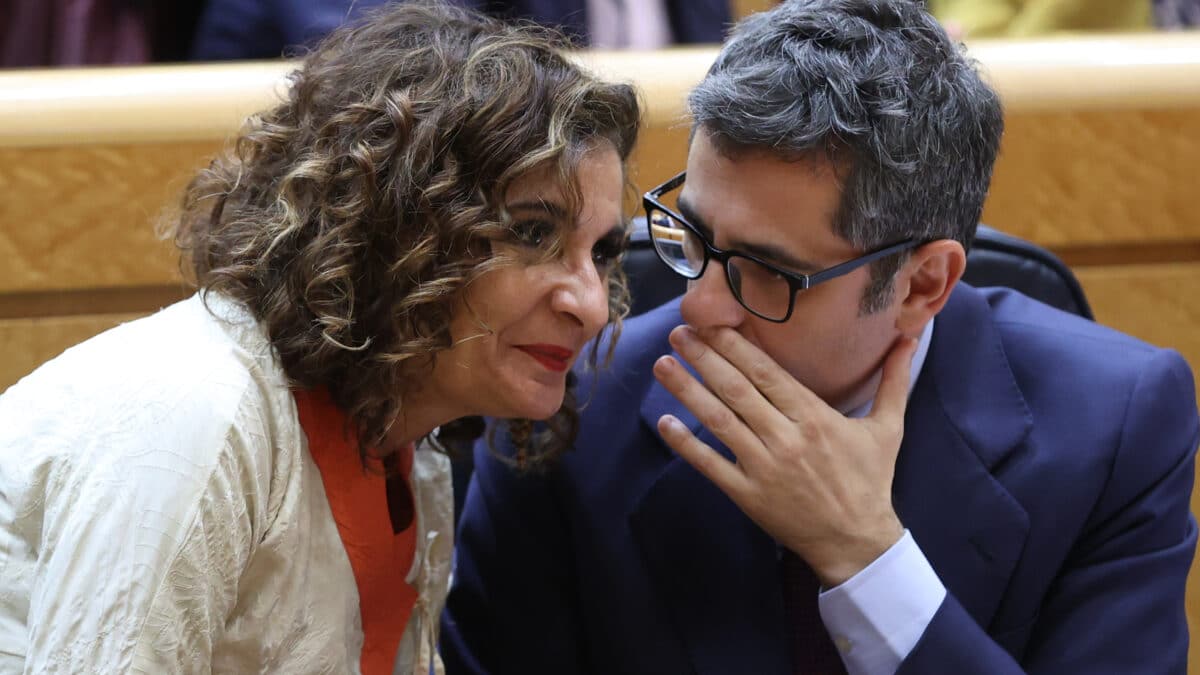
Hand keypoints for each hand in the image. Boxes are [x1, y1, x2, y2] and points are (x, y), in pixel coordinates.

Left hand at [653, 326, 918, 586]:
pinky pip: (711, 466)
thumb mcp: (888, 427)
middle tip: (678, 332)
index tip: (710, 323)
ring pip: (719, 422)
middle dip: (704, 358)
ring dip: (687, 391)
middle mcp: (787, 438)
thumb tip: (910, 338)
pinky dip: (687, 445)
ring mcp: (765, 468)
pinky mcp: (749, 495)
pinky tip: (664, 423)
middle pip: (737, 390)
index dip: (735, 346)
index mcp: (815, 418)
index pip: (767, 373)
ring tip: (663, 365)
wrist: (858, 541)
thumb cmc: (870, 480)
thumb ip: (893, 380)